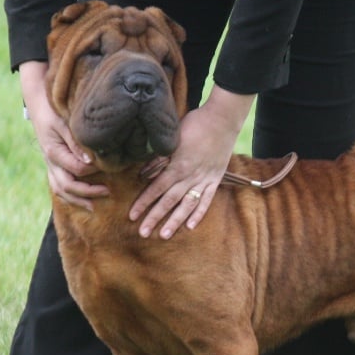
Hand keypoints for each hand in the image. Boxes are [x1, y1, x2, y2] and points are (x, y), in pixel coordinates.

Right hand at [20, 61, 107, 210]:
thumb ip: (76, 142)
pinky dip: (69, 195)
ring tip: (93, 207)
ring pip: (60, 190)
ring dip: (77, 200)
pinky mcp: (52, 166)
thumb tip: (90, 160)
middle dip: (88, 193)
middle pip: (67, 186)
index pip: (78, 169)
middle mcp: (50, 163)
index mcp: (54, 153)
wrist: (39, 107)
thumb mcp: (64, 123)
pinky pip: (57, 185)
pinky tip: (82, 200)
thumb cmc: (54, 112)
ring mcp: (50, 166)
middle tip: (107, 193)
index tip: (109, 166)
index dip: (94, 170)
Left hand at [129, 85, 254, 238]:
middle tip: (143, 233)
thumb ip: (159, 158)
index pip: (156, 188)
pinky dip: (199, 214)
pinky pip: (206, 200)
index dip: (143, 202)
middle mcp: (190, 176)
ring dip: (175, 221)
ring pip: (187, 205)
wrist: (222, 119)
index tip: (132, 215)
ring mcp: (204, 179)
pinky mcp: (215, 179)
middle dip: (155, 217)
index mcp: (177, 165)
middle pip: (169, 201)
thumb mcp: (173, 138)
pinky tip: (190, 227)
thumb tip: (143, 173)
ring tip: (164, 235)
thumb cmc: (194, 124)